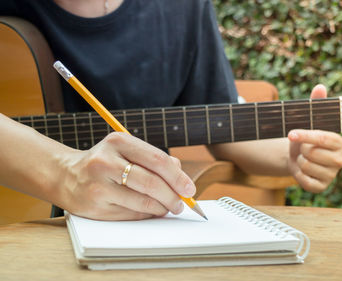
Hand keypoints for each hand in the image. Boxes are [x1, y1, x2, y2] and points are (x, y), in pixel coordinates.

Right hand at [56, 132, 195, 219]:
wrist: (67, 175)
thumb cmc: (105, 162)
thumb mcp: (127, 150)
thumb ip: (155, 159)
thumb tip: (181, 177)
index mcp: (119, 142)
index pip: (158, 160)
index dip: (178, 177)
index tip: (190, 189)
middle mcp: (106, 162)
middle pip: (152, 182)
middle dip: (173, 196)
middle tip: (182, 204)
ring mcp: (99, 185)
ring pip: (143, 202)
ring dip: (162, 208)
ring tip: (168, 207)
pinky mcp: (95, 207)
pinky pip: (131, 215)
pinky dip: (147, 215)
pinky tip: (151, 211)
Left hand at [287, 85, 341, 191]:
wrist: (297, 156)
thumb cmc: (304, 137)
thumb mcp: (308, 120)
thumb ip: (315, 103)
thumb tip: (320, 87)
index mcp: (339, 142)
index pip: (322, 138)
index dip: (305, 136)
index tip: (291, 133)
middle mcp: (339, 160)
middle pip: (311, 153)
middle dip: (300, 149)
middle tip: (302, 148)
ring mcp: (331, 175)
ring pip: (305, 166)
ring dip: (298, 161)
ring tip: (302, 157)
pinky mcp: (320, 187)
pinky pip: (303, 180)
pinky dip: (297, 174)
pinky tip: (301, 169)